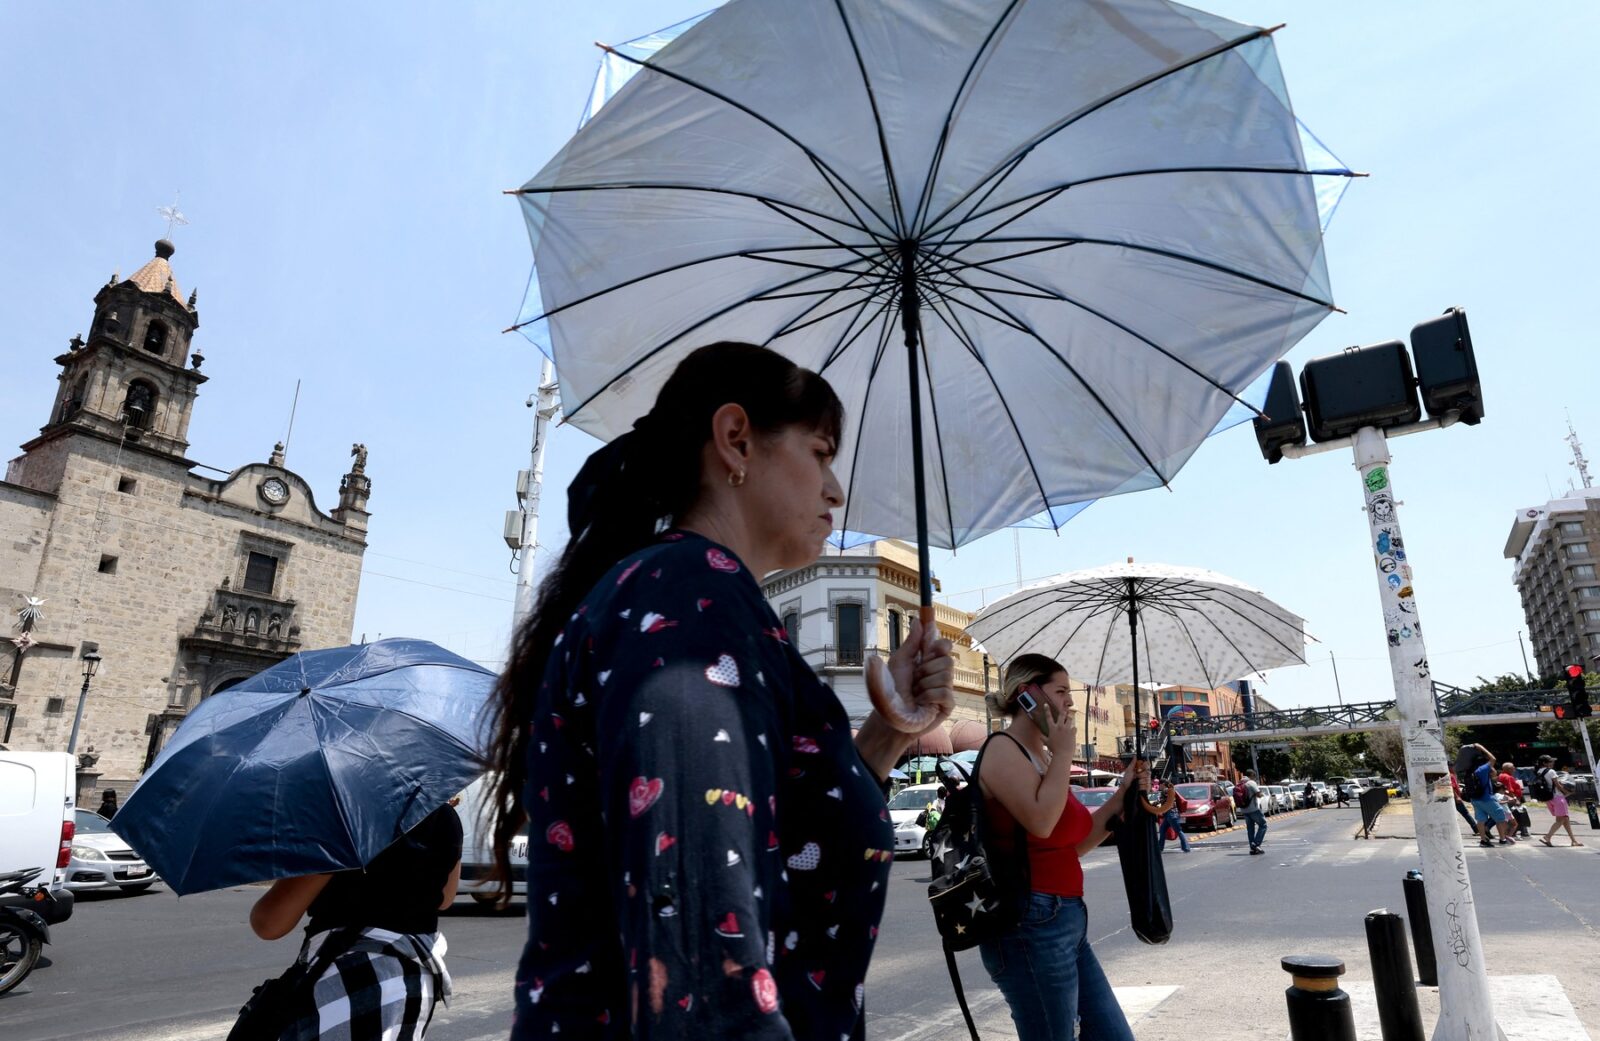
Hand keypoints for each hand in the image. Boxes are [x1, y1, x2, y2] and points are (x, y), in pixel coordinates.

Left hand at [866, 617, 953, 734]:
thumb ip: (911, 643)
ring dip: (925, 684)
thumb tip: (919, 621)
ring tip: (916, 693)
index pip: (944, 646)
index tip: (931, 647)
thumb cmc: (891, 690)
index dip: (940, 645)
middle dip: (927, 668)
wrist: (889, 714)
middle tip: (915, 678)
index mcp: (929, 661)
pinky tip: (921, 703)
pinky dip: (929, 696)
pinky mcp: (947, 705)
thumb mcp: (899, 662)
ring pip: (947, 675)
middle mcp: (939, 673)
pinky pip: (945, 692)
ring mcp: (945, 689)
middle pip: (948, 659)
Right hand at [1032, 700, 1072, 756]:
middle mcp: (1059, 727)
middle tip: (1064, 709)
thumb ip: (1043, 738)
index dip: (1047, 710)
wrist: (1063, 754)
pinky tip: (1073, 730)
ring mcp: (1067, 729)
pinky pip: (1075, 727)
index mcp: (1052, 728)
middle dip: (1063, 711)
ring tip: (1070, 717)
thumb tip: (1040, 736)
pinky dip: (1074, 729)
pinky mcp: (1073, 732)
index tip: (1046, 704)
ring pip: (1070, 719)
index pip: (1048, 717)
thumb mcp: (1047, 743)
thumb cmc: (1054, 749)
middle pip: (1062, 715)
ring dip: (1070, 718)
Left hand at [1118, 757, 1148, 795]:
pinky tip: (1139, 786)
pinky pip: (1148, 786)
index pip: (1147, 765)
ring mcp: (1147, 781)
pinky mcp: (1147, 787)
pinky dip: (1142, 786)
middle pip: (1148, 772)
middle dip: (1141, 774)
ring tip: (1136, 782)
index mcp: (1141, 769)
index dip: (1144, 766)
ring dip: (1140, 781)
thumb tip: (1135, 756)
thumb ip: (1133, 763)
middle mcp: (1145, 775)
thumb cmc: (1126, 780)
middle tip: (1136, 776)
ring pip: (1148, 779)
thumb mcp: (1128, 770)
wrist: (1126, 789)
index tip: (1140, 768)